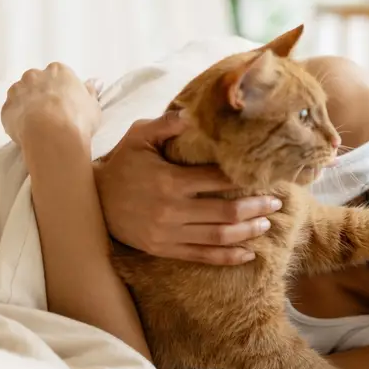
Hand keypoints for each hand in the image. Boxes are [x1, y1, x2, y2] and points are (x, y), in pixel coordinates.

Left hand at [2, 63, 100, 144]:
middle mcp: (35, 75)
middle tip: (53, 113)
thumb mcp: (93, 105)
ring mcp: (17, 91)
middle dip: (42, 93)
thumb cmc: (77, 119)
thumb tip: (94, 82)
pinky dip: (18, 119)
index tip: (67, 102)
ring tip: (39, 124)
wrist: (52, 137)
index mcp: (58, 71)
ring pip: (21, 95)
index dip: (63, 89)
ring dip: (28, 104)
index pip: (59, 74)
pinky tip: (28, 131)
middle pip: (37, 81)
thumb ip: (90, 92)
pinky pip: (12, 112)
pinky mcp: (6, 108)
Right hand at [94, 113, 281, 264]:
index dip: (242, 178)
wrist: (91, 199)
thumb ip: (167, 123)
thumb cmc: (122, 163)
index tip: (264, 175)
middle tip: (276, 202)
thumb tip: (194, 112)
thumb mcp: (139, 136)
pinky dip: (227, 257)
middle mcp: (172, 210)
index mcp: (170, 180)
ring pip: (217, 236)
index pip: (216, 179)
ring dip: (247, 231)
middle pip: (225, 211)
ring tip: (267, 223)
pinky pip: (201, 256)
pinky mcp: (164, 249)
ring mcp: (168, 233)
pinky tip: (248, 253)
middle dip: (255, 207)